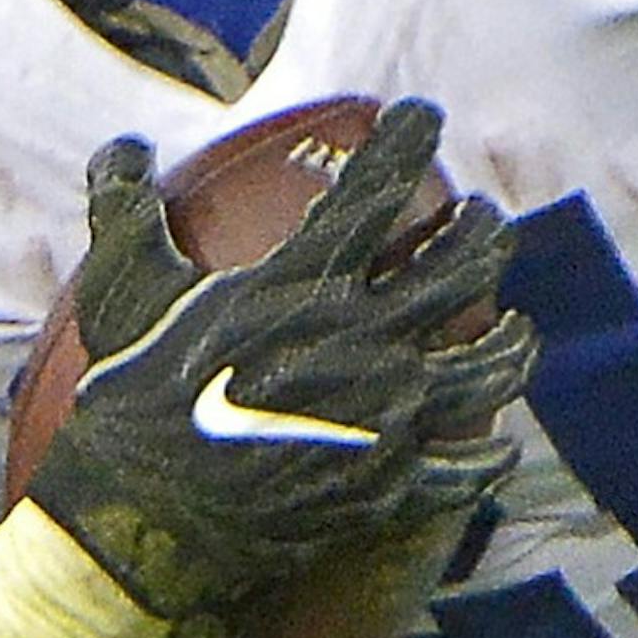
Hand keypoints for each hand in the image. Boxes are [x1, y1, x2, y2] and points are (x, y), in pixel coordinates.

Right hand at [23, 101, 535, 621]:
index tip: (425, 116)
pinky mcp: (386, 487)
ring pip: (486, 366)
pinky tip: (499, 443)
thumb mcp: (120, 291)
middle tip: (481, 217)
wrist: (139, 521)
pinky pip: (465, 469)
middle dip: (482, 231)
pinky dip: (488, 456)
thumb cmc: (132, 396)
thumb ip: (124, 207)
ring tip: (517, 324)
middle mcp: (361, 341)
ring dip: (511, 340)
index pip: (379, 188)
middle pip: (459, 268)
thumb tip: (125, 145)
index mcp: (303, 284)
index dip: (410, 140)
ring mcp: (384, 418)